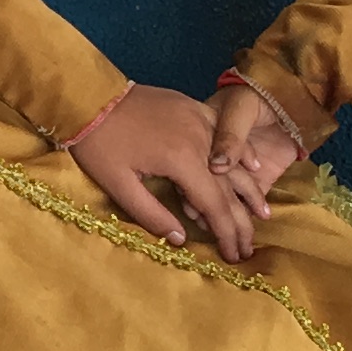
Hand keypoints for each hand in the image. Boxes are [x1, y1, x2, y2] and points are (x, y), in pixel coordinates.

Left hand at [69, 83, 263, 264]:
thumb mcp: (118, 184)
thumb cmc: (98, 143)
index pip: (213, 204)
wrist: (89, 95)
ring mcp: (199, 119)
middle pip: (228, 186)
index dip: (226, 233)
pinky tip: (254, 167)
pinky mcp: (193, 108)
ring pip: (232, 160)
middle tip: (248, 247)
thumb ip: (151, 214)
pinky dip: (240, 153)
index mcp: (181, 160)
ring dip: (249, 188)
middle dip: (240, 220)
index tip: (235, 256)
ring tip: (262, 214)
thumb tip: (182, 239)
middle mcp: (199, 139)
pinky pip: (224, 133)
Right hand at [205, 81, 309, 227]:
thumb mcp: (240, 110)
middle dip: (207, 214)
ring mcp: (235, 171)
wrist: (290, 96)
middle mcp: (213, 158)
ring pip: (224, 200)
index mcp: (201, 139)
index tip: (192, 212)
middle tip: (208, 232)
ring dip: (223, 220)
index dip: (189, 190)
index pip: (191, 170)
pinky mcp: (257, 179)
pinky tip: (238, 231)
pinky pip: (246, 202)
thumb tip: (217, 167)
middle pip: (207, 190)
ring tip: (222, 238)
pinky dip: (243, 216)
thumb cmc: (258, 96)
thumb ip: (231, 136)